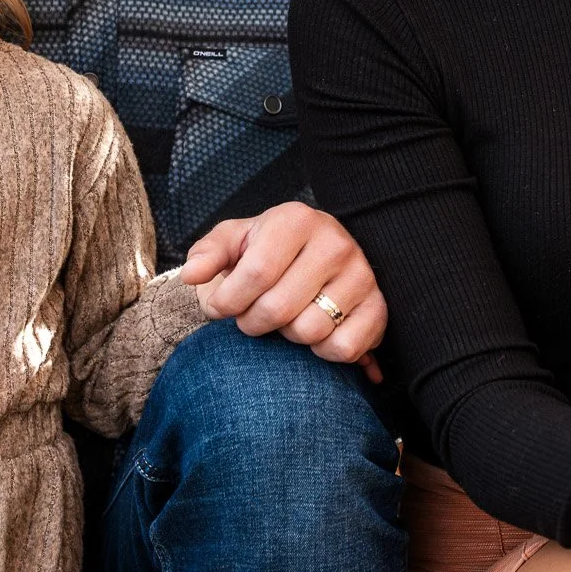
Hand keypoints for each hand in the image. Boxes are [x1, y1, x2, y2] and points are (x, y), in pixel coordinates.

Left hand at [179, 203, 387, 377]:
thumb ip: (208, 254)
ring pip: (309, 331)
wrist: (319, 256)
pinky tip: (315, 332)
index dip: (228, 301)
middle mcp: (334, 243)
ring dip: (287, 337)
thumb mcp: (235, 242)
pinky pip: (342, 348)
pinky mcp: (378, 307)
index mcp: (296, 220)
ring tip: (286, 319)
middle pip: (278, 309)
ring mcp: (361, 275)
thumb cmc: (269, 250)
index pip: (255, 273)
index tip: (220, 307)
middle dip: (252, 323)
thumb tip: (191, 275)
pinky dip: (321, 351)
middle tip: (252, 316)